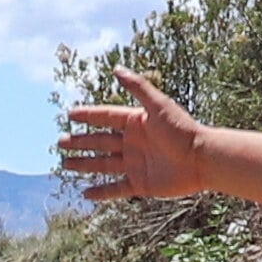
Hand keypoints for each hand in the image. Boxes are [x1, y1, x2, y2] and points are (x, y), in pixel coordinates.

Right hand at [58, 71, 211, 206]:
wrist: (201, 159)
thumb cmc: (182, 130)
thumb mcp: (158, 105)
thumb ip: (137, 87)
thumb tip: (116, 68)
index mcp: (135, 123)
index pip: (105, 117)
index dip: (88, 116)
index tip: (69, 114)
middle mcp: (133, 143)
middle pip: (99, 141)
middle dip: (80, 142)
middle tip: (60, 141)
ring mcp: (135, 164)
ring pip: (102, 164)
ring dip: (84, 164)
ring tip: (64, 164)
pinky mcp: (140, 183)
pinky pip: (116, 188)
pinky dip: (101, 192)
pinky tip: (85, 193)